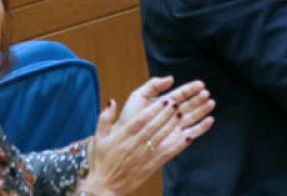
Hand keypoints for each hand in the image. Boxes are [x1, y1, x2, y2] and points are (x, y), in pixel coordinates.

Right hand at [81, 80, 214, 195]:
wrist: (103, 186)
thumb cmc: (101, 161)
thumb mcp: (98, 138)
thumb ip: (105, 119)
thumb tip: (112, 101)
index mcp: (122, 136)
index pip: (141, 120)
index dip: (154, 109)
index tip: (165, 100)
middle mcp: (133, 145)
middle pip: (153, 127)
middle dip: (166, 114)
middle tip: (178, 103)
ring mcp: (142, 156)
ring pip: (161, 138)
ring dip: (173, 126)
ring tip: (183, 114)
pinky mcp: (150, 166)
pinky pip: (166, 154)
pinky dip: (178, 145)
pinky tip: (188, 137)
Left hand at [119, 75, 214, 133]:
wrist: (123, 140)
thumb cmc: (128, 119)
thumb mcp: (138, 97)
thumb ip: (153, 85)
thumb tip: (171, 78)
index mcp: (163, 104)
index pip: (180, 94)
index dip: (190, 89)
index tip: (200, 84)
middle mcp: (170, 115)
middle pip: (189, 105)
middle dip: (199, 99)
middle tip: (206, 93)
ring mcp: (174, 127)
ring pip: (193, 117)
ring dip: (202, 110)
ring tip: (210, 102)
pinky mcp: (177, 140)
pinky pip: (193, 133)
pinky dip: (202, 127)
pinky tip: (210, 120)